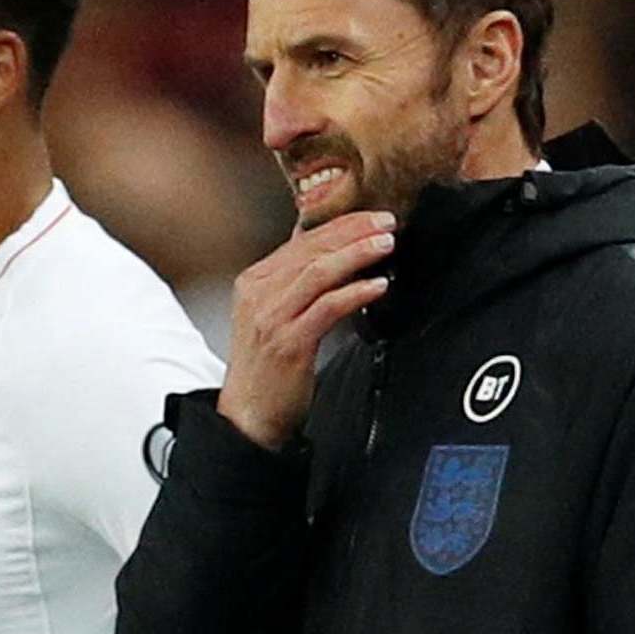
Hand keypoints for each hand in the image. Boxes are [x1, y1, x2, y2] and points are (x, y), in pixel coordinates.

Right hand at [217, 210, 395, 450]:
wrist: (248, 416)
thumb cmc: (266, 367)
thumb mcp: (271, 313)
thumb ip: (293, 281)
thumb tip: (326, 247)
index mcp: (254, 281)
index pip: (301, 240)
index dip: (340, 225)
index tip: (371, 217)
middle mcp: (259, 293)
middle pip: (311, 250)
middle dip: (353, 231)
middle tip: (386, 222)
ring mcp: (271, 317)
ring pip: (318, 272)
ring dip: (357, 254)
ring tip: (385, 245)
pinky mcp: (289, 343)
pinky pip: (326, 308)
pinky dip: (354, 292)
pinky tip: (376, 286)